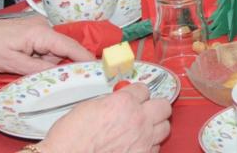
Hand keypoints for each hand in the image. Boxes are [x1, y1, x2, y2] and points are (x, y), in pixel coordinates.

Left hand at [0, 15, 92, 75]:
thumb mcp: (13, 64)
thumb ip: (39, 69)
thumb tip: (61, 74)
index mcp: (40, 32)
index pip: (70, 46)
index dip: (86, 58)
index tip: (100, 69)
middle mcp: (43, 27)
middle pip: (64, 49)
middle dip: (66, 64)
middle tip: (69, 79)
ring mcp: (38, 29)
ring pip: (54, 51)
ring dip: (51, 63)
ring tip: (37, 72)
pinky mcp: (32, 34)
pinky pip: (46, 48)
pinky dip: (44, 59)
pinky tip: (33, 66)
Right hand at [37, 84, 171, 152]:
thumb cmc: (71, 137)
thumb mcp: (88, 107)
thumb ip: (110, 102)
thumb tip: (117, 102)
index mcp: (124, 102)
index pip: (144, 89)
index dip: (138, 93)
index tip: (135, 97)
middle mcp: (138, 119)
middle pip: (163, 106)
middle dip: (155, 106)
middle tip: (146, 110)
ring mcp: (142, 140)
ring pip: (165, 127)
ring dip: (156, 126)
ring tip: (144, 128)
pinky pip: (156, 147)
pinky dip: (149, 145)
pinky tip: (138, 144)